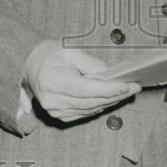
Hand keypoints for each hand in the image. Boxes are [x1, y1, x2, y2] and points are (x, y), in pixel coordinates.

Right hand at [25, 39, 140, 122]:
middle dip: (116, 95)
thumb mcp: (69, 50)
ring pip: (91, 109)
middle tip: (135, 87)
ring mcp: (55, 111)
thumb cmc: (51, 55)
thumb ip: (90, 63)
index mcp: (51, 81)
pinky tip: (113, 97)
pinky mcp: (60, 116)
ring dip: (112, 101)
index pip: (84, 89)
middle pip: (91, 101)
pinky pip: (87, 113)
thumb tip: (110, 76)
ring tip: (129, 91)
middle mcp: (52, 100)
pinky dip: (102, 105)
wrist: (31, 67)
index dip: (107, 89)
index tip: (126, 85)